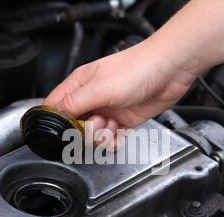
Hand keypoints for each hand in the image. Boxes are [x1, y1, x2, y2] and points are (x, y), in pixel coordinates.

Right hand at [43, 40, 196, 134]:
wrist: (170, 71)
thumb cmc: (138, 68)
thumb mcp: (99, 88)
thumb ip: (74, 103)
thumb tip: (53, 114)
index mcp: (80, 85)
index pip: (57, 107)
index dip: (58, 122)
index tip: (68, 130)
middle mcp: (92, 98)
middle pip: (75, 126)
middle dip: (85, 132)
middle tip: (98, 123)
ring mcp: (108, 111)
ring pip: (94, 136)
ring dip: (102, 137)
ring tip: (113, 125)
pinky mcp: (124, 121)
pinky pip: (112, 139)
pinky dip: (115, 141)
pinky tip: (121, 133)